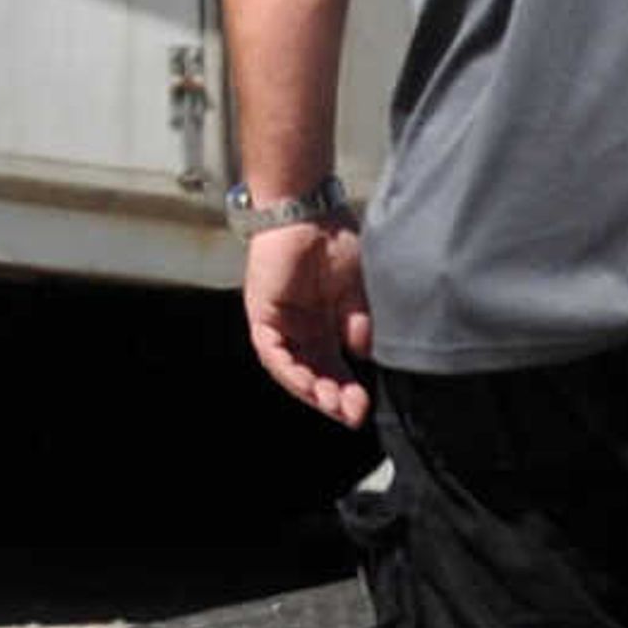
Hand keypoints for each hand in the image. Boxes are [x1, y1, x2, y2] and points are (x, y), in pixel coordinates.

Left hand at [242, 220, 372, 428]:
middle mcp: (303, 332)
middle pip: (315, 376)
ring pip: (292, 371)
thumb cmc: (335, 242)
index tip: (364, 408)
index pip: (336, 370)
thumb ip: (359, 323)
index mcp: (327, 328)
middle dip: (332, 399)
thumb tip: (363, 355)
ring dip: (310, 391)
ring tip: (330, 405)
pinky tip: (306, 383)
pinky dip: (288, 370)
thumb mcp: (358, 291)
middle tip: (350, 415)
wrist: (310, 212)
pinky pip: (272, 353)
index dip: (349, 392)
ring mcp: (281, 326)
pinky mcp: (262, 316)